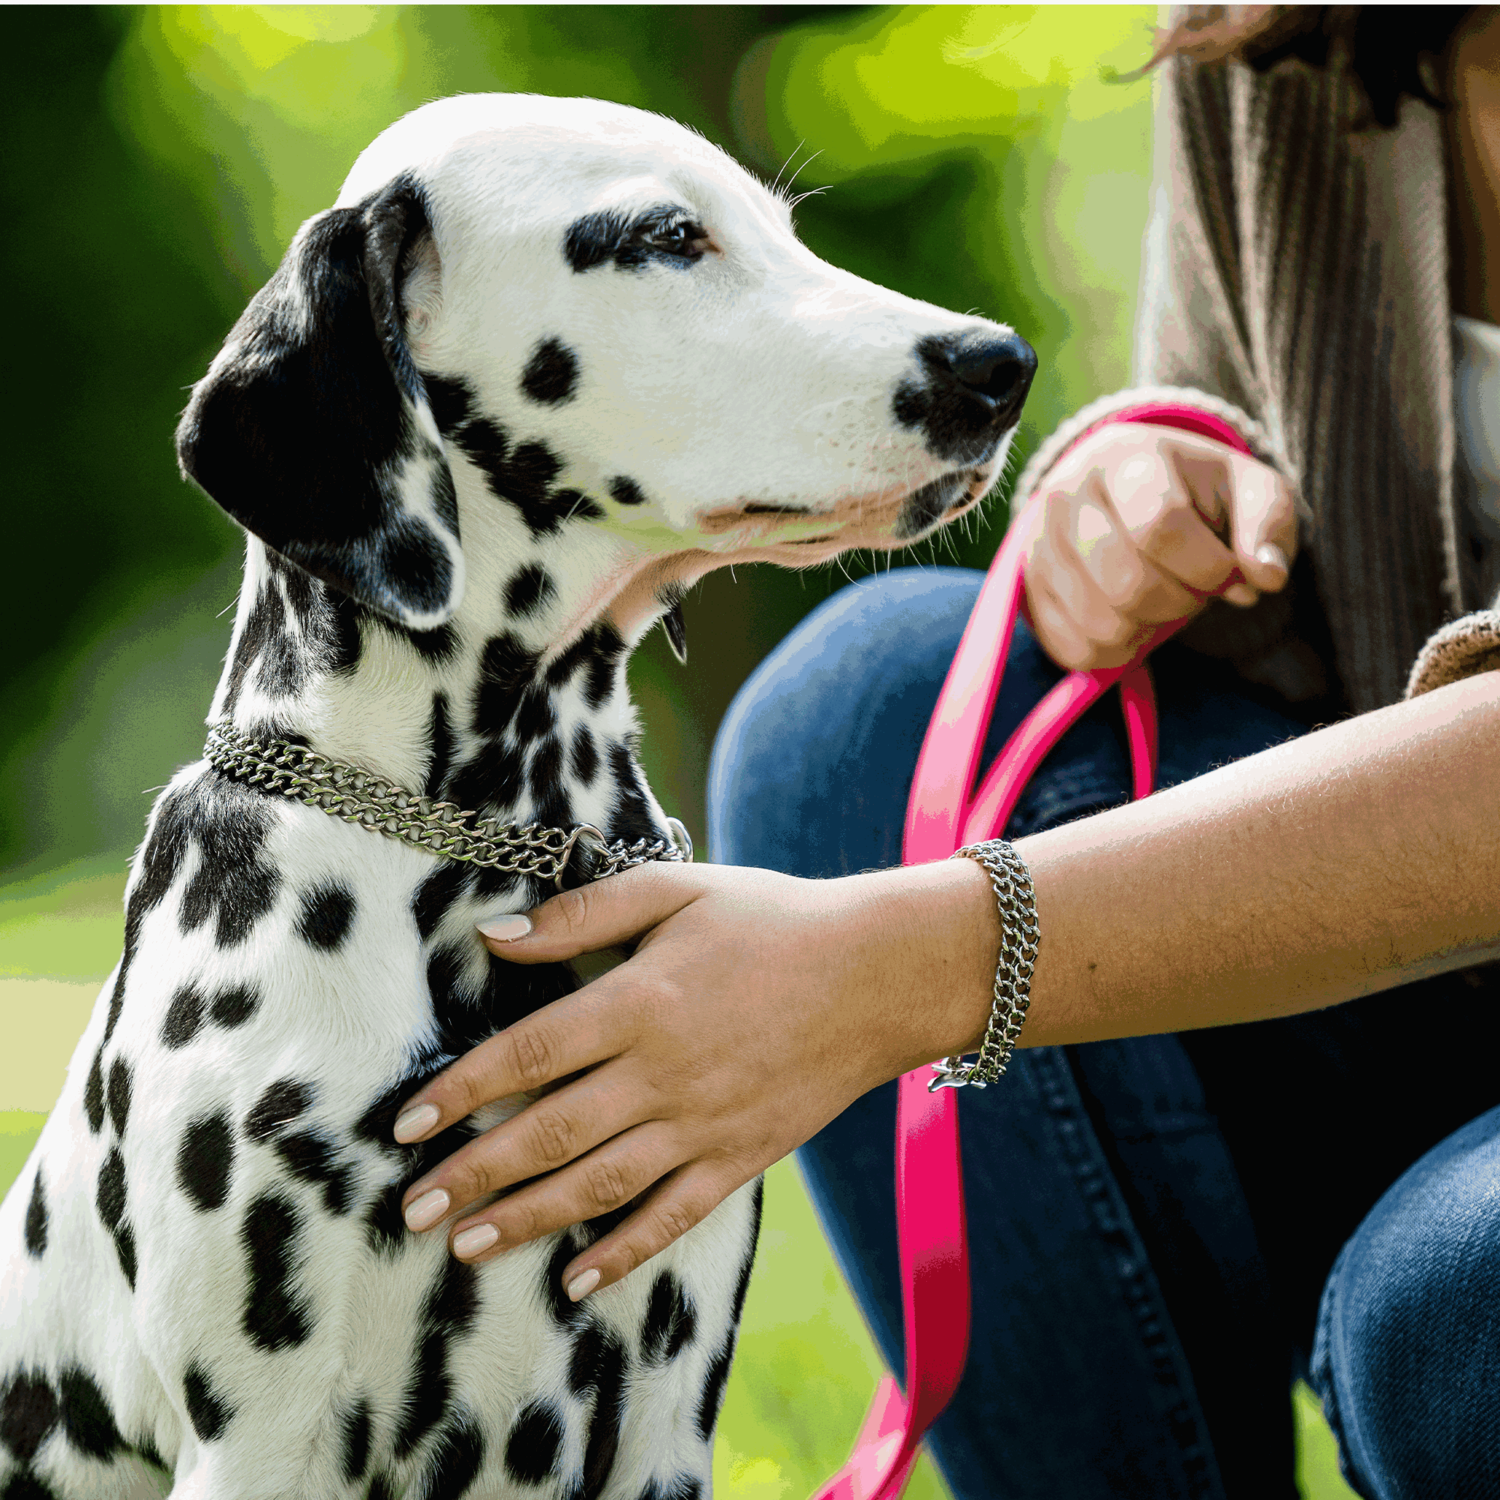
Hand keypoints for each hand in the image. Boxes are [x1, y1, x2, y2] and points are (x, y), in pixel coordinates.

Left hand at [391, 858, 997, 1298]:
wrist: (878, 973)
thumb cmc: (771, 920)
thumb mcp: (676, 890)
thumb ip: (584, 914)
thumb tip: (495, 935)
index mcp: (639, 1001)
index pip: (528, 1055)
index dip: (461, 1091)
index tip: (404, 1124)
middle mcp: (662, 1072)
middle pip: (548, 1133)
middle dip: (471, 1174)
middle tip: (410, 1209)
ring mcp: (702, 1124)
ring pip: (597, 1186)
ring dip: (525, 1220)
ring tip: (463, 1247)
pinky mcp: (741, 1157)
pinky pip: (673, 1216)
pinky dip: (623, 1252)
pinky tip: (575, 1281)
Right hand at [1018, 422, 1298, 670]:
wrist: (1131, 490)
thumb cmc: (1199, 494)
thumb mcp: (1250, 493)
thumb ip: (1270, 525)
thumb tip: (1263, 576)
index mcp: (1125, 457)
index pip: (1160, 525)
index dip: (1206, 567)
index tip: (1226, 573)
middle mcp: (1066, 493)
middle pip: (1124, 582)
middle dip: (1177, 603)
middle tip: (1192, 592)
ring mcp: (1036, 544)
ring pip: (1097, 622)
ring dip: (1146, 631)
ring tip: (1161, 606)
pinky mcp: (1026, 588)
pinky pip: (1069, 648)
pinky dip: (1111, 653)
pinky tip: (1132, 627)